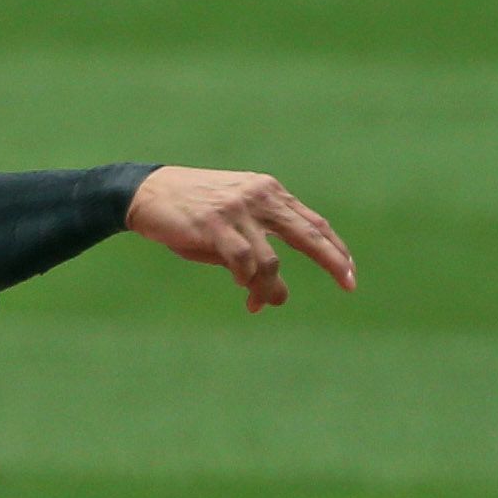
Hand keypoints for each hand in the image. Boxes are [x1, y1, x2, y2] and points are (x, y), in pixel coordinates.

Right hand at [125, 166, 356, 311]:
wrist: (147, 192)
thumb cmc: (192, 213)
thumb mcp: (233, 226)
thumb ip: (258, 253)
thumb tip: (274, 296)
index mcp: (268, 193)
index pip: (312, 222)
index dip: (334, 248)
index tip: (349, 271)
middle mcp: (260, 197)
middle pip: (308, 234)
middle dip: (332, 261)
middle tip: (350, 284)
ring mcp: (238, 209)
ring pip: (271, 260)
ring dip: (270, 289)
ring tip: (259, 305)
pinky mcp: (215, 224)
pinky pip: (244, 261)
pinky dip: (248, 280)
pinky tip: (244, 289)